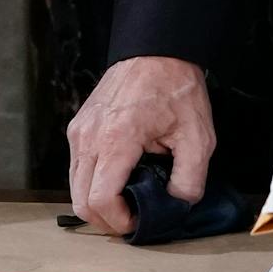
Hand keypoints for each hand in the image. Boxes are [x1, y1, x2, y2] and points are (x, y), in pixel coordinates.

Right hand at [66, 56, 213, 234]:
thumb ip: (190, 179)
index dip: (119, 222)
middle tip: (133, 218)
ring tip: (128, 198)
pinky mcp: (78, 127)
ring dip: (98, 201)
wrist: (156, 49)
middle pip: (80, 201)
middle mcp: (89, 136)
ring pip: (75, 187)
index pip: (99, 200)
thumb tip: (177, 206)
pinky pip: (78, 167)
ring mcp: (79, 131)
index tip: (138, 222)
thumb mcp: (197, 136)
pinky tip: (120, 177)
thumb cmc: (175, 86)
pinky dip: (94, 182)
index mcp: (116, 139)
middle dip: (107, 220)